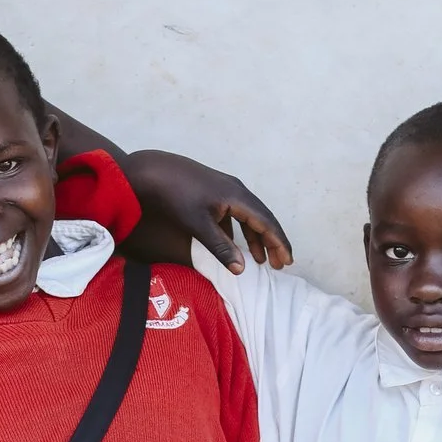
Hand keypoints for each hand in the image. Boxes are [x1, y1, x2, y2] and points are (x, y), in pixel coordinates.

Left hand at [124, 150, 292, 271]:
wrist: (153, 171)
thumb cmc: (176, 196)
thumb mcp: (199, 225)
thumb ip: (221, 247)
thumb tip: (241, 269)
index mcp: (238, 196)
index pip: (266, 222)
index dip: (279, 242)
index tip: (287, 261)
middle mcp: (237, 190)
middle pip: (262, 218)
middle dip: (272, 242)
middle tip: (280, 264)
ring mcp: (226, 189)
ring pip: (249, 216)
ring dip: (256, 238)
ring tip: (261, 260)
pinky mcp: (214, 192)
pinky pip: (236, 214)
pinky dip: (240, 232)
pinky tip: (235, 246)